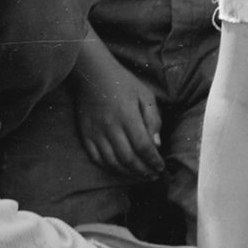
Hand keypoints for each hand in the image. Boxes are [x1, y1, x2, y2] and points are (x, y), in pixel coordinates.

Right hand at [72, 52, 163, 179]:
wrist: (91, 72)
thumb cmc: (122, 82)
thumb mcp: (144, 95)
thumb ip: (153, 120)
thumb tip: (157, 145)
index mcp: (128, 115)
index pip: (143, 147)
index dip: (154, 161)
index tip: (161, 168)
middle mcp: (111, 127)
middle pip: (129, 159)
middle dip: (144, 171)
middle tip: (153, 175)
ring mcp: (96, 132)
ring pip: (113, 163)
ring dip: (129, 173)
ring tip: (140, 175)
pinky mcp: (85, 135)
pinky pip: (97, 159)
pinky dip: (110, 168)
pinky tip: (121, 169)